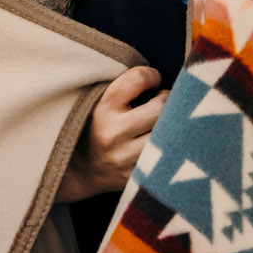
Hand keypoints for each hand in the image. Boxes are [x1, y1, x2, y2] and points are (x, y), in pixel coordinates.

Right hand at [57, 66, 164, 202]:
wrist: (79, 170)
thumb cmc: (96, 125)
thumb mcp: (100, 101)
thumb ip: (126, 87)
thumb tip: (160, 77)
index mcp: (103, 108)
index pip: (138, 79)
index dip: (152, 76)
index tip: (154, 81)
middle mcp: (113, 133)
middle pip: (160, 108)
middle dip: (167, 101)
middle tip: (163, 103)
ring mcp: (124, 158)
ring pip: (167, 135)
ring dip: (172, 126)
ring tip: (165, 123)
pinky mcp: (135, 177)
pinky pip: (165, 158)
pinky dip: (169, 149)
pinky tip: (163, 144)